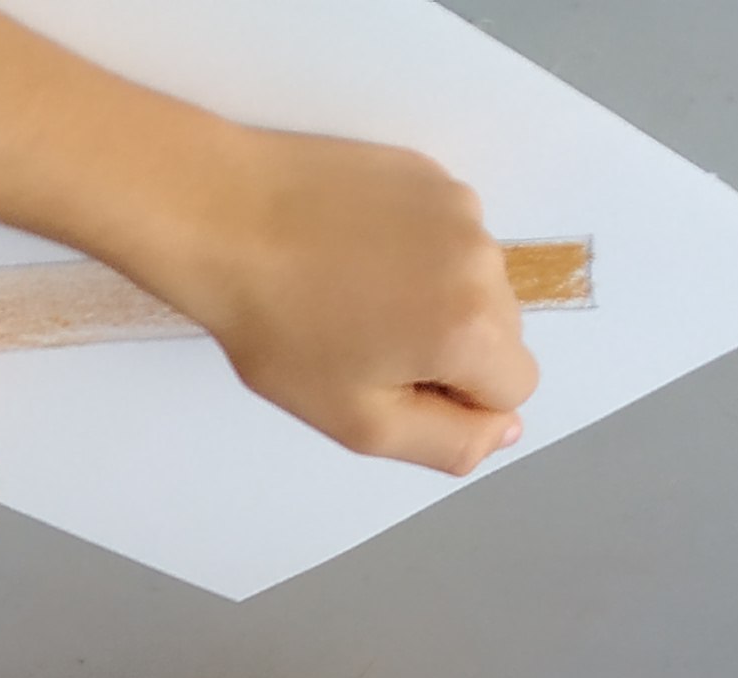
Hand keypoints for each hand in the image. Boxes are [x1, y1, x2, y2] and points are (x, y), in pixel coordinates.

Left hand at [154, 129, 532, 472]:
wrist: (223, 219)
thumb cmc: (278, 325)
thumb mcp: (361, 421)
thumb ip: (449, 443)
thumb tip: (502, 431)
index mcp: (472, 329)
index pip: (515, 388)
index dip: (459, 402)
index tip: (395, 383)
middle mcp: (481, 260)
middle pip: (502, 333)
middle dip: (450, 349)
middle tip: (366, 343)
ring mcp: (457, 208)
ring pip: (475, 283)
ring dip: (432, 299)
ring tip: (352, 296)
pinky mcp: (428, 174)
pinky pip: (446, 235)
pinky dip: (414, 253)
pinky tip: (352, 255)